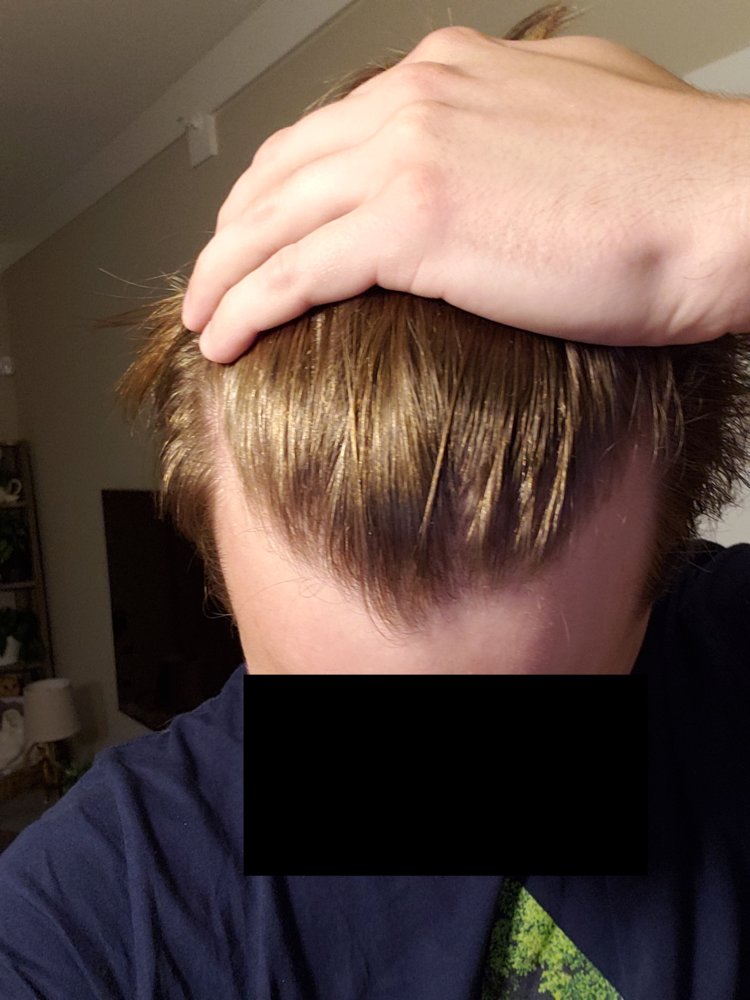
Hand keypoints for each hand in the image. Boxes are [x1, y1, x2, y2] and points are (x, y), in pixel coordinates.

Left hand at [183, 27, 749, 361]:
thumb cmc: (672, 180)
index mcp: (446, 75)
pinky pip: (298, 270)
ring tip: (201, 319)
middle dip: (232, 233)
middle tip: (210, 279)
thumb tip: (481, 149)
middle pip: (281, 172)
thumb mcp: (578, 111)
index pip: (326, 134)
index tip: (259, 234)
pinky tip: (227, 336)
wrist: (721, 209)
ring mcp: (407, 156)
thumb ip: (507, 122)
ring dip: (224, 276)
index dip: (278, 191)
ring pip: (272, 221)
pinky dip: (250, 305)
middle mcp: (413, 100)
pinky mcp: (413, 223)